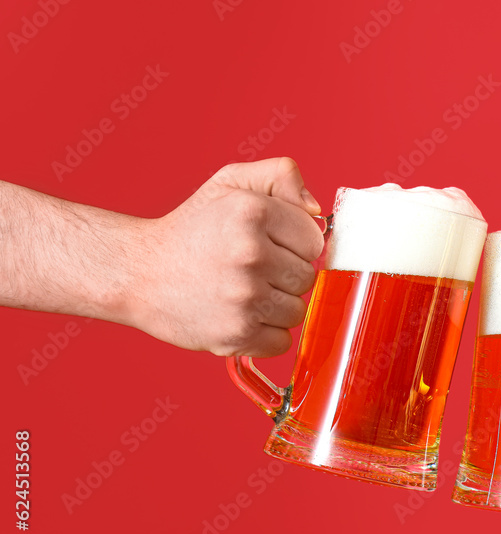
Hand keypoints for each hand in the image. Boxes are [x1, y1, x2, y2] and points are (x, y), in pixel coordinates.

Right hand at [129, 158, 324, 356]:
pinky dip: (264, 335)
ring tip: (242, 291)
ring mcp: (243, 297)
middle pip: (307, 278)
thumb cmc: (191, 229)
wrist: (137, 273)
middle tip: (249, 269)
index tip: (268, 244)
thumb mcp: (231, 184)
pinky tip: (239, 316)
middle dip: (284, 275)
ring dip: (275, 306)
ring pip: (297, 312)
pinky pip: (282, 342)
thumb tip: (316, 210)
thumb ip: (280, 177)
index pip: (314, 240)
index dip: (294, 244)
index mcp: (253, 212)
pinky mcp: (236, 334)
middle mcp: (250, 253)